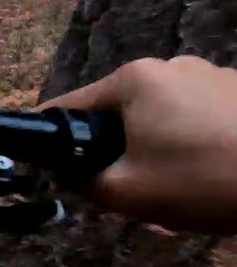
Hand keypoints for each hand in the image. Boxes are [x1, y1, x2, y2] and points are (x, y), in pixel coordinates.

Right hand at [41, 56, 236, 233]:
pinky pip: (198, 121)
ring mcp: (211, 76)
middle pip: (121, 116)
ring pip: (162, 122)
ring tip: (177, 199)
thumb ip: (83, 182)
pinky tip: (210, 182)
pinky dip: (194, 149)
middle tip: (133, 200)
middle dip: (121, 158)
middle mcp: (170, 66)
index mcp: (134, 79)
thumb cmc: (205, 179)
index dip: (54, 140)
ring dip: (159, 156)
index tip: (54, 172)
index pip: (70, 105)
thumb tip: (64, 173)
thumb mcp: (129, 193)